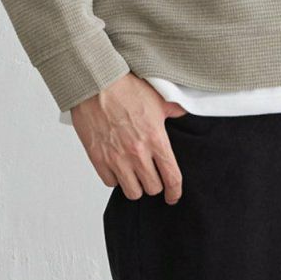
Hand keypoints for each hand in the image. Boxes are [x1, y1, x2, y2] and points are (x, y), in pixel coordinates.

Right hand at [71, 72, 187, 202]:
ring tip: (135, 176)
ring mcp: (117, 157)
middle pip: (152, 188)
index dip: (175, 192)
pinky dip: (115, 179)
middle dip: (154, 185)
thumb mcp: (157, 98)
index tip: (173, 196)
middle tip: (152, 177)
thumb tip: (184, 111)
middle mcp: (137, 153)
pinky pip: (110, 182)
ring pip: (132, 191)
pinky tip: (118, 168)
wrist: (96, 83)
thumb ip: (173, 110)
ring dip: (136, 186)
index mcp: (156, 140)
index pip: (172, 178)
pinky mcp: (98, 158)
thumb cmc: (125, 88)